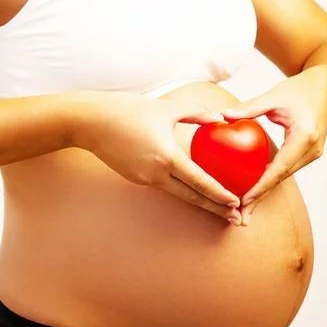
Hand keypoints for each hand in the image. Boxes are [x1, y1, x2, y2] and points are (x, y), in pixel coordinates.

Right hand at [68, 91, 241, 223]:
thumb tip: (219, 118)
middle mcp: (155, 174)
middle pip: (191, 196)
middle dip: (215, 208)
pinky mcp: (134, 177)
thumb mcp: (166, 107)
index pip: (200, 182)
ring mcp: (143, 178)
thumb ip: (195, 113)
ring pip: (177, 192)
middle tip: (236, 219)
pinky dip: (179, 188)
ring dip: (197, 200)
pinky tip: (188, 186)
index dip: (220, 195)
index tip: (237, 204)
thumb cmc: (127, 110)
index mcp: (166, 157)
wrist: (90, 122)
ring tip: (216, 206)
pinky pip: (162, 184)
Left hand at [222, 67, 326, 224]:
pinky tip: (251, 192)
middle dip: (260, 199)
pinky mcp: (307, 154)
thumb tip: (222, 116)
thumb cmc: (299, 89)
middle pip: (281, 179)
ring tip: (243, 211)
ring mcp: (312, 154)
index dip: (262, 186)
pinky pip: (285, 170)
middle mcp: (311, 150)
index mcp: (305, 137)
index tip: (245, 200)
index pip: (280, 167)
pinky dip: (268, 181)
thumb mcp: (273, 95)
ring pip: (283, 177)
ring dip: (263, 194)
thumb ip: (249, 107)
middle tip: (240, 218)